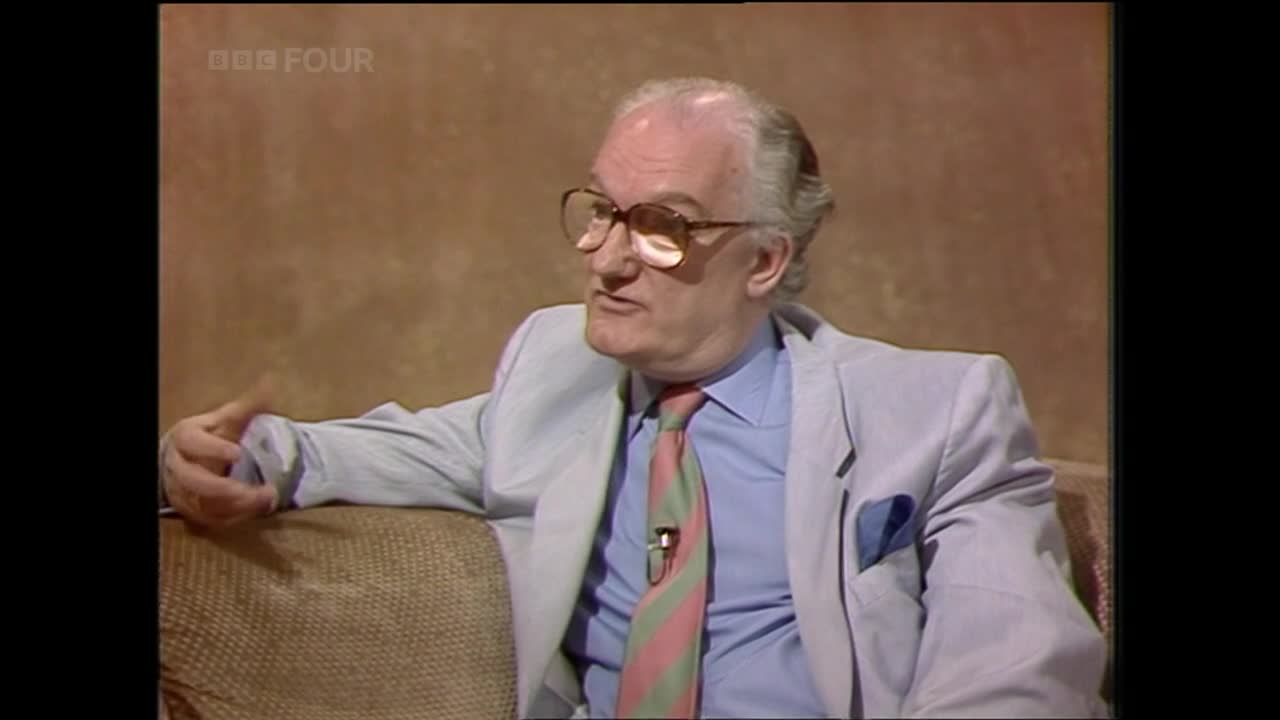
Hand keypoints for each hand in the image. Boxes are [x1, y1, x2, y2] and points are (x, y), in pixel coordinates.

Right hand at [161, 377, 278, 527]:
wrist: (181, 457)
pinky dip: (232, 517)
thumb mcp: (224, 418)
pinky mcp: (190, 509)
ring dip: (234, 506)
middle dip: (223, 488)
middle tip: (254, 489)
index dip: (213, 449)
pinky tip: (255, 510)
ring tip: (265, 499)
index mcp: (185, 438)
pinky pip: (208, 518)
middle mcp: (178, 466)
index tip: (237, 453)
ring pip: (201, 503)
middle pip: (193, 480)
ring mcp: (181, 489)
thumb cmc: (207, 436)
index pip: (192, 443)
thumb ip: (247, 406)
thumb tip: (271, 383)